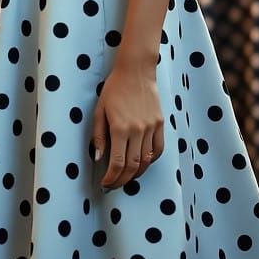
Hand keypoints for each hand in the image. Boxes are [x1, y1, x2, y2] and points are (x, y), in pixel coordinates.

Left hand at [92, 59, 163, 190]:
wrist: (135, 72)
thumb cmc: (113, 90)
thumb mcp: (99, 111)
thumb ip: (98, 136)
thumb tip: (98, 158)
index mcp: (120, 128)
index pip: (118, 163)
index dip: (111, 178)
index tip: (105, 184)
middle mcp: (137, 131)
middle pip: (133, 166)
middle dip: (122, 180)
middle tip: (113, 185)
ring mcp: (151, 128)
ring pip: (146, 161)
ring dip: (136, 174)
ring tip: (125, 178)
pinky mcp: (160, 125)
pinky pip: (158, 150)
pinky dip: (150, 160)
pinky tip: (142, 163)